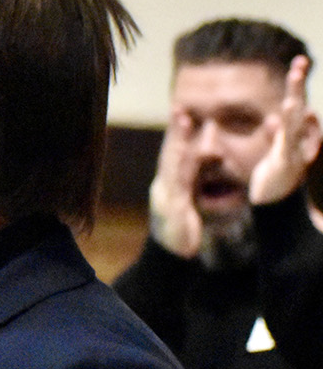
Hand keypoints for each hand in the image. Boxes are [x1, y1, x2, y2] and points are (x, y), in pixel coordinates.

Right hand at [148, 106, 200, 258]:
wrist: (169, 258)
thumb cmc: (180, 234)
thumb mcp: (186, 207)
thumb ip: (192, 186)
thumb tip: (206, 164)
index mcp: (167, 187)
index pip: (172, 157)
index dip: (175, 134)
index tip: (180, 112)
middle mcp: (163, 188)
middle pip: (169, 155)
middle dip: (175, 132)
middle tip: (180, 109)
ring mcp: (165, 197)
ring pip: (171, 164)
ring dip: (177, 141)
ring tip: (183, 121)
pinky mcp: (172, 208)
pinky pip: (180, 182)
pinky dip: (186, 166)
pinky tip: (192, 153)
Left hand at [249, 54, 320, 205]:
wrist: (279, 205)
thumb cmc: (281, 178)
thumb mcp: (278, 152)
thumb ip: (278, 136)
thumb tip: (273, 121)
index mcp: (296, 132)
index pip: (298, 102)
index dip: (298, 82)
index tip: (299, 61)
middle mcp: (300, 138)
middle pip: (300, 106)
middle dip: (299, 85)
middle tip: (299, 63)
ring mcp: (295, 149)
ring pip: (295, 122)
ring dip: (294, 103)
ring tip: (293, 82)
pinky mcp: (285, 163)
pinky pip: (286, 144)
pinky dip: (285, 129)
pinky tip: (282, 113)